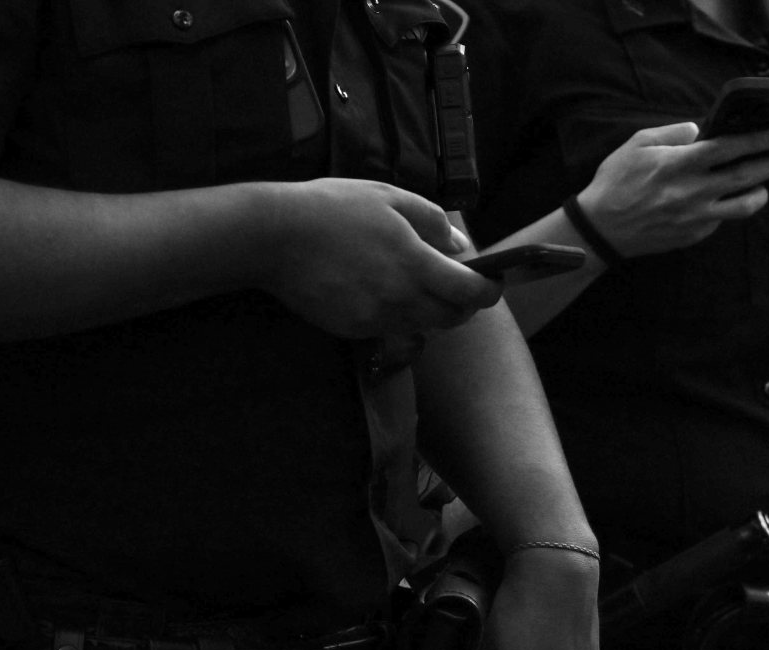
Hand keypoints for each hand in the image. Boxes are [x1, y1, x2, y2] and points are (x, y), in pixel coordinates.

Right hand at [264, 178, 502, 337]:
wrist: (275, 237)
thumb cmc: (334, 209)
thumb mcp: (390, 199)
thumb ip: (433, 223)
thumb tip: (460, 247)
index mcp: (415, 263)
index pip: (471, 292)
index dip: (490, 290)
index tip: (492, 282)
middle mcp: (401, 299)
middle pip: (452, 319)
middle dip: (464, 305)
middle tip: (458, 285)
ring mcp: (376, 319)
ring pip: (422, 327)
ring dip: (430, 311)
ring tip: (417, 285)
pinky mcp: (353, 330)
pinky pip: (390, 329)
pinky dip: (398, 316)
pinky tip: (381, 292)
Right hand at [577, 122, 768, 257]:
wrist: (599, 230)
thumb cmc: (615, 183)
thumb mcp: (636, 145)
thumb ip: (672, 135)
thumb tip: (699, 132)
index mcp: (680, 165)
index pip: (730, 148)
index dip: (759, 139)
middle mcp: (693, 192)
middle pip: (747, 176)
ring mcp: (695, 217)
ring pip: (743, 206)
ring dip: (761, 192)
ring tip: (766, 184)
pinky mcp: (692, 235)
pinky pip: (720, 220)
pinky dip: (727, 208)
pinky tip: (724, 200)